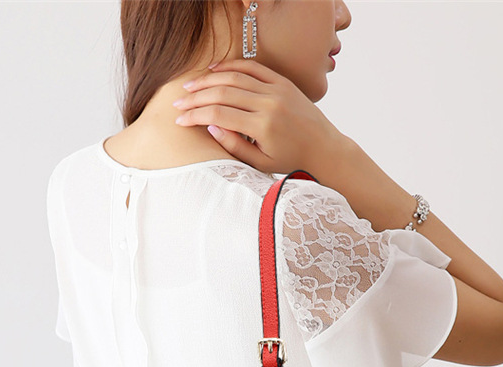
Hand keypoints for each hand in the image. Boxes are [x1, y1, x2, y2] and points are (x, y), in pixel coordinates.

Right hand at [173, 58, 346, 175]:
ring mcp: (277, 90)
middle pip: (223, 92)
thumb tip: (211, 127)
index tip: (180, 119)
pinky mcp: (282, 82)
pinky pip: (253, 68)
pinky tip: (215, 70)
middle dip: (196, 97)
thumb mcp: (262, 163)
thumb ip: (235, 146)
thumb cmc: (292, 161)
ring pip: (235, 76)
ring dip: (209, 80)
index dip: (196, 115)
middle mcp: (269, 104)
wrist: (324, 149)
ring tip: (190, 86)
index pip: (219, 114)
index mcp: (262, 126)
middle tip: (179, 102)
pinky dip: (232, 66)